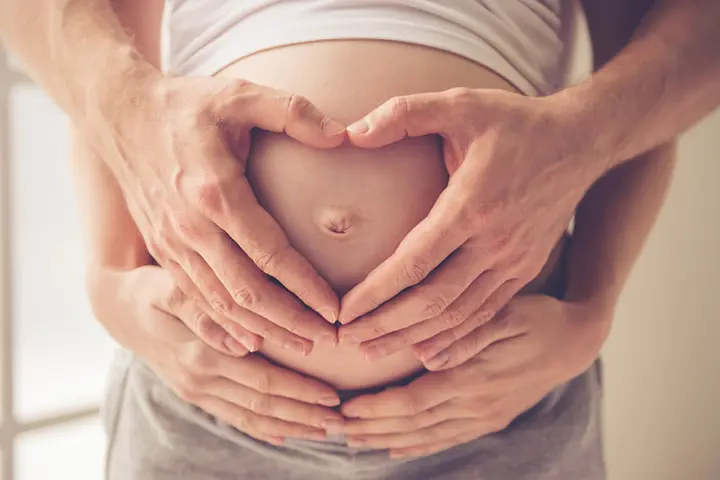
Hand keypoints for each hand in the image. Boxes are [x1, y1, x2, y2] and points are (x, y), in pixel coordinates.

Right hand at [88, 265, 344, 444]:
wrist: (121, 309)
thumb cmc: (152, 290)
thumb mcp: (170, 290)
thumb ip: (203, 312)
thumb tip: (244, 340)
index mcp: (201, 355)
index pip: (262, 380)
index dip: (299, 389)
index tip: (332, 395)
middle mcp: (200, 381)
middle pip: (262, 404)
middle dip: (304, 414)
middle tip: (341, 421)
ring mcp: (197, 392)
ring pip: (251, 417)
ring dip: (290, 425)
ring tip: (324, 431)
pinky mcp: (195, 394)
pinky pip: (233, 417)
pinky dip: (261, 428)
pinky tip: (285, 435)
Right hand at [94, 74, 346, 353]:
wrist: (118, 113)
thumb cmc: (186, 104)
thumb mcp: (240, 93)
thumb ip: (293, 112)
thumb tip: (343, 136)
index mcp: (215, 191)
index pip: (270, 254)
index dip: (306, 287)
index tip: (336, 309)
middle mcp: (190, 227)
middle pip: (246, 292)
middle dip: (290, 322)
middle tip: (328, 341)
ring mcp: (171, 243)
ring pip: (221, 304)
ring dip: (262, 330)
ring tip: (300, 347)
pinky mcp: (162, 249)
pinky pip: (195, 299)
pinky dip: (224, 325)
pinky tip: (249, 341)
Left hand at [338, 89, 600, 360]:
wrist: (581, 142)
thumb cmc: (514, 123)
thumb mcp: (459, 103)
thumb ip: (403, 113)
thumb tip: (351, 132)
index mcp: (472, 205)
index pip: (414, 263)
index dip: (375, 293)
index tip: (342, 312)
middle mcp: (495, 243)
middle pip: (433, 301)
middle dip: (385, 326)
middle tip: (346, 341)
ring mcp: (514, 262)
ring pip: (458, 316)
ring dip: (413, 338)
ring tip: (374, 353)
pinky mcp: (525, 271)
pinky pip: (485, 315)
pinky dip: (454, 338)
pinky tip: (426, 351)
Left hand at [338, 295, 610, 457]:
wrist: (576, 341)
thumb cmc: (539, 317)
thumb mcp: (507, 314)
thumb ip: (467, 334)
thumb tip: (427, 355)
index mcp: (475, 379)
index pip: (415, 401)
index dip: (378, 408)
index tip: (347, 408)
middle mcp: (477, 405)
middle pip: (414, 424)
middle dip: (373, 427)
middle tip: (336, 427)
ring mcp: (485, 416)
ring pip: (428, 436)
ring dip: (389, 440)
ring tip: (356, 441)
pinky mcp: (491, 418)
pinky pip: (448, 438)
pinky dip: (419, 446)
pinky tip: (397, 448)